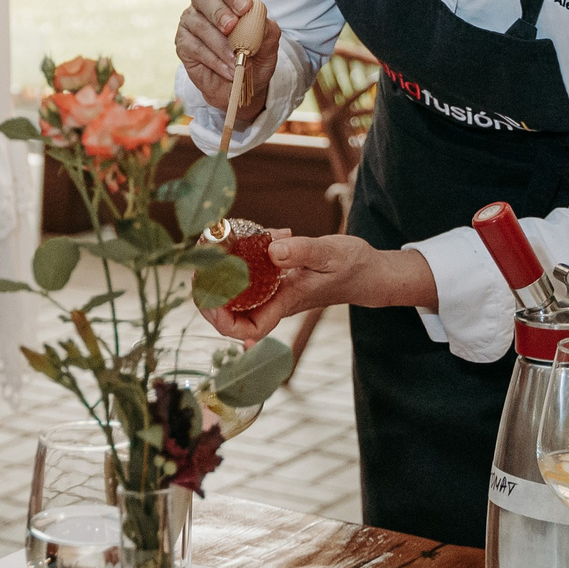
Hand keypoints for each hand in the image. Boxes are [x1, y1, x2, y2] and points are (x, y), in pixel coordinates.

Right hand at [175, 0, 277, 127]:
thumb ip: (266, 30)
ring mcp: (190, 22)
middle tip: (232, 27)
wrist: (238, 86)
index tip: (245, 7)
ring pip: (200, 24)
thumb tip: (260, 18)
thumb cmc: (253, 58)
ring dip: (220, 44)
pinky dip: (214, 59)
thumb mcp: (267, 46)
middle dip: (219, 11)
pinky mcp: (183, 44)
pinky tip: (228, 69)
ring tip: (238, 60)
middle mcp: (204, 4)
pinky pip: (194, 47)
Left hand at [202, 232, 396, 340]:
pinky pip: (248, 278)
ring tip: (211, 249)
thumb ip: (302, 252)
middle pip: (232, 316)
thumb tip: (272, 250)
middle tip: (200, 266)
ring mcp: (274, 292)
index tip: (210, 299)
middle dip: (211, 296)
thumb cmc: (353, 267)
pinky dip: (237, 261)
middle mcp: (275, 301)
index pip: (249, 328)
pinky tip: (240, 238)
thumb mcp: (330, 253)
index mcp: (286, 302)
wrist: (368, 271)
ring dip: (219, 277)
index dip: (224, 322)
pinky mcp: (275, 279)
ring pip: (236, 296)